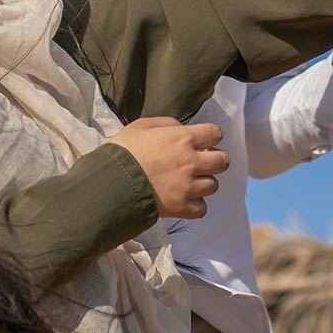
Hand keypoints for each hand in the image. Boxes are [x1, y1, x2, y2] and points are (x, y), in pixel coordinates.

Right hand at [104, 117, 228, 218]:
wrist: (109, 182)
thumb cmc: (123, 151)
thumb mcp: (142, 126)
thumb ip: (167, 123)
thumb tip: (182, 128)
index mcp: (183, 138)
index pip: (215, 133)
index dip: (210, 136)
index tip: (202, 142)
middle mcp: (190, 162)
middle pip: (222, 161)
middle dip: (214, 160)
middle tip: (201, 163)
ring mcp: (187, 186)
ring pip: (213, 185)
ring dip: (204, 183)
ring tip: (189, 183)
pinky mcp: (180, 207)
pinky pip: (201, 209)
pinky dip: (195, 206)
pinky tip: (184, 200)